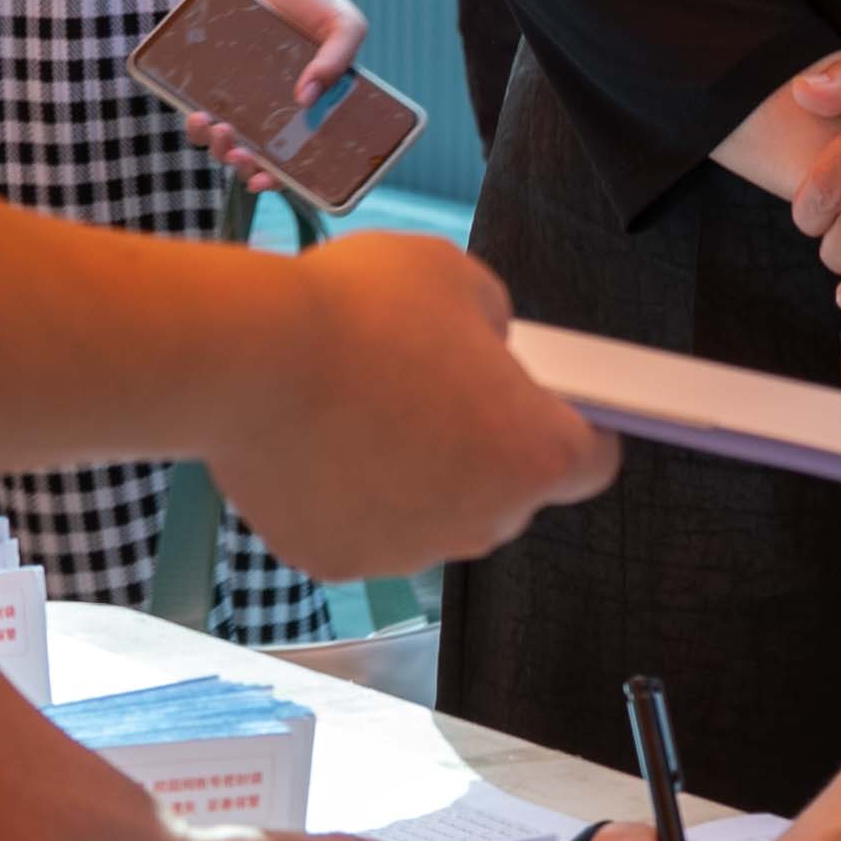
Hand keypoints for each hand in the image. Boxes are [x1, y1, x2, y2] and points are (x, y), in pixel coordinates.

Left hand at [172, 0, 376, 203]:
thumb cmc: (322, 2)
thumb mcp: (345, 27)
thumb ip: (335, 61)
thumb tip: (305, 98)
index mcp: (310, 111)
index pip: (293, 160)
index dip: (275, 179)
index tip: (259, 179)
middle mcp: (276, 111)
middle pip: (252, 155)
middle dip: (237, 161)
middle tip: (234, 148)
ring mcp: (247, 96)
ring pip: (224, 137)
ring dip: (212, 144)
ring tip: (209, 124)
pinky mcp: (223, 76)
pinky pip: (204, 105)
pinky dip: (195, 117)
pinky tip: (194, 109)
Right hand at [201, 231, 615, 580]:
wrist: (250, 355)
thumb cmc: (359, 310)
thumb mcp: (458, 278)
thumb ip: (492, 326)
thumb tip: (481, 349)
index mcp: (534, 453)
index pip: (590, 461)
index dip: (568, 427)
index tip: (538, 403)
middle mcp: (484, 522)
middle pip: (504, 492)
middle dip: (479, 447)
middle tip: (431, 387)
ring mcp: (409, 552)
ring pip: (430, 514)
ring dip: (412, 474)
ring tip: (359, 405)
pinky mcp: (339, 562)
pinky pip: (361, 527)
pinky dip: (346, 494)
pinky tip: (317, 438)